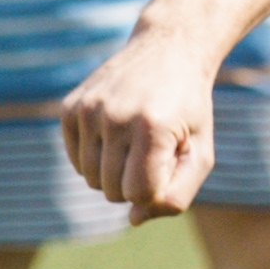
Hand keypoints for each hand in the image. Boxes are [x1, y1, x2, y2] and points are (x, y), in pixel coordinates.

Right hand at [60, 33, 219, 222]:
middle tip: (155, 149)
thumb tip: (133, 219)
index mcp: (151, 128)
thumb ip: (176, 195)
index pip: (139, 195)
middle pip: (112, 192)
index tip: (170, 162)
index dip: (157, 189)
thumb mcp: (200, 152)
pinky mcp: (70, 108)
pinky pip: (76, 161)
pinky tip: (116, 133)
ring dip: (114, 173)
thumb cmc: (189, 108)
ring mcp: (87, 110)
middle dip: (135, 182)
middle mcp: (114, 116)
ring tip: (136, 142)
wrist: (168, 49)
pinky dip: (95, 159)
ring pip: (91, 180)